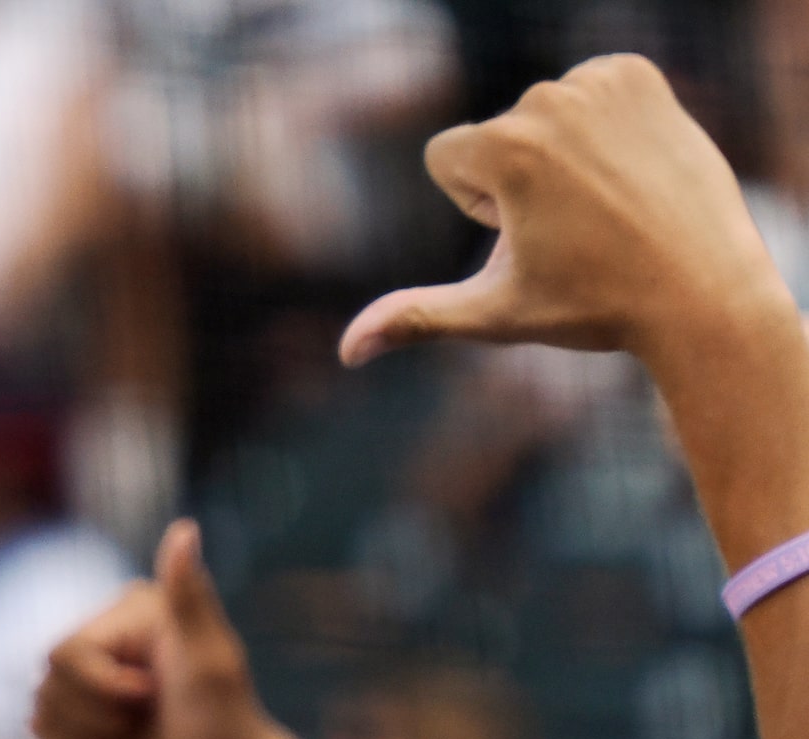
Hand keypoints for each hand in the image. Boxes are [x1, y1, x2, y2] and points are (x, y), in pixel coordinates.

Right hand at [30, 522, 328, 738]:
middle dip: (93, 713)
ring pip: (41, 706)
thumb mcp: (210, 661)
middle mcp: (111, 633)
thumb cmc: (226, 725)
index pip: (66, 652)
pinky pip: (42, 729)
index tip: (154, 695)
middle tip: (144, 716)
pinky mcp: (87, 711)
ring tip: (133, 732)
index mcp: (132, 610)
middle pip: (48, 679)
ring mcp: (97, 674)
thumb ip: (189, 597)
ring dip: (85, 733)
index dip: (102, 687)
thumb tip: (185, 528)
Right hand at [342, 54, 791, 367]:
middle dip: (518, 181)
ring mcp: (599, 83)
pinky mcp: (637, 76)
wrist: (701, 288)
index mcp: (503, 148)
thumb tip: (346, 352)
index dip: (477, 206)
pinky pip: (584, 94)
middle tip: (575, 228)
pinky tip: (626, 169)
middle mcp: (549, 101)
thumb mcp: (493, 314)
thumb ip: (414, 317)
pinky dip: (597, 128)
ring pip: (539, 117)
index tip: (531, 235)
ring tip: (605, 202)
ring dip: (558, 156)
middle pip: (494, 137)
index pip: (445, 157)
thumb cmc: (592, 306)